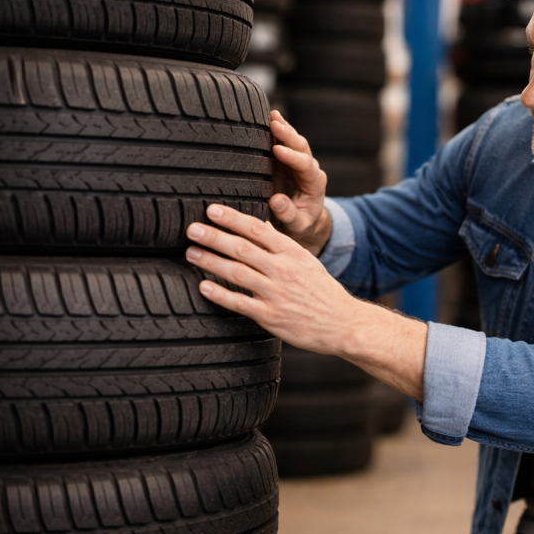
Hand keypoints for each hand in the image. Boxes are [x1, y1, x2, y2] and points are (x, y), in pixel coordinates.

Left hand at [185, 204, 427, 399]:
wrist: (343, 323)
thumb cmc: (323, 292)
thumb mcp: (307, 262)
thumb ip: (282, 247)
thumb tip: (258, 227)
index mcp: (293, 253)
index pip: (258, 229)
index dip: (233, 218)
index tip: (212, 210)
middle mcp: (283, 270)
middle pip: (242, 248)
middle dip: (214, 236)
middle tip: (192, 228)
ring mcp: (276, 294)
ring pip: (237, 272)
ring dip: (211, 261)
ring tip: (191, 253)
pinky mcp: (271, 316)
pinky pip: (239, 303)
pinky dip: (219, 294)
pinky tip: (203, 286)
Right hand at [269, 110, 331, 255]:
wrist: (302, 223)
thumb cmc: (300, 225)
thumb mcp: (297, 226)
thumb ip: (289, 215)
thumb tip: (277, 201)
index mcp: (315, 184)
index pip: (306, 165)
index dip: (292, 157)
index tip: (277, 150)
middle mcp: (309, 169)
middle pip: (301, 147)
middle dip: (289, 135)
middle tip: (275, 124)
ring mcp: (297, 162)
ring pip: (293, 141)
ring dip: (283, 128)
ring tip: (271, 115)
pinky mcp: (285, 161)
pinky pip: (282, 142)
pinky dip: (276, 130)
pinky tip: (268, 117)